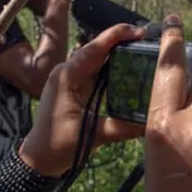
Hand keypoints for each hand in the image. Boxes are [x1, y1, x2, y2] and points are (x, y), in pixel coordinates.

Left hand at [19, 23, 145, 175]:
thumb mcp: (93, 136)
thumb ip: (123, 127)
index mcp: (67, 77)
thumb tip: (151, 122)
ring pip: (97, 60)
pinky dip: (111, 69)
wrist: (39, 159)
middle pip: (97, 50)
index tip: (139, 32)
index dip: (116, 36)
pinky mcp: (74, 88)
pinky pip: (95, 72)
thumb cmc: (59, 146)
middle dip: (121, 42)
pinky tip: (128, 68)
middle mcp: (67, 73)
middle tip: (148, 41)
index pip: (94, 49)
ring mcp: (69, 79)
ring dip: (117, 54)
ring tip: (143, 50)